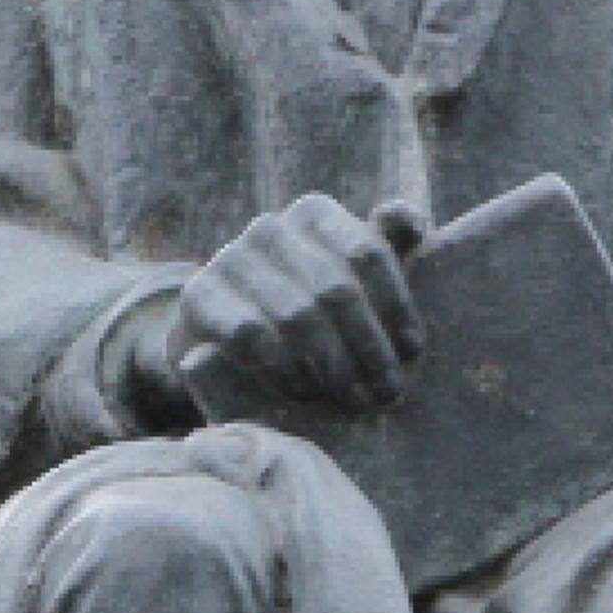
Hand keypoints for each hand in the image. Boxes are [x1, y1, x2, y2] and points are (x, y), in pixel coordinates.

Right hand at [169, 194, 428, 418]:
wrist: (223, 329)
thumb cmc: (308, 300)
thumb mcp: (350, 271)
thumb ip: (387, 243)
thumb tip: (414, 222)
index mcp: (315, 213)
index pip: (367, 252)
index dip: (395, 304)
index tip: (413, 349)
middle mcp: (270, 228)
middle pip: (335, 289)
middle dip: (369, 348)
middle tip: (388, 391)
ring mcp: (230, 258)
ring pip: (297, 316)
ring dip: (333, 367)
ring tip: (355, 399)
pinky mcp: (199, 296)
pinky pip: (251, 337)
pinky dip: (285, 370)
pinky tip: (306, 393)